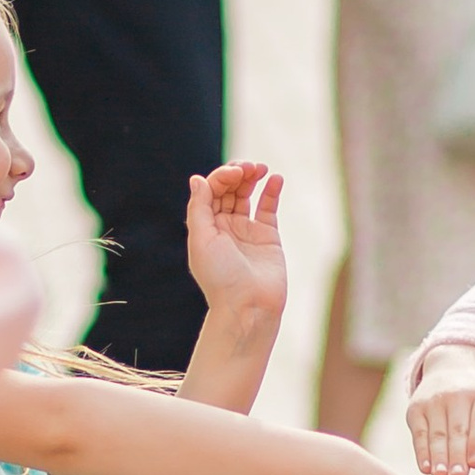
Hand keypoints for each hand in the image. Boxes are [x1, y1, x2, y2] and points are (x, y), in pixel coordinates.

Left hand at [186, 161, 286, 346]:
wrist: (249, 306)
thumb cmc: (221, 277)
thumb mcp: (202, 239)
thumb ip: (199, 207)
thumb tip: (198, 179)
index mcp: (205, 227)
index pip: (210, 191)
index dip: (221, 177)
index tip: (234, 174)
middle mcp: (224, 226)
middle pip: (228, 189)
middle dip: (236, 174)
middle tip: (247, 168)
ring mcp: (246, 230)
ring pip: (247, 194)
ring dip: (252, 177)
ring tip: (260, 169)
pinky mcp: (267, 236)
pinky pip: (268, 208)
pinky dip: (272, 191)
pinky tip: (276, 179)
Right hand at [409, 345, 474, 474]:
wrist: (453, 366)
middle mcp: (458, 395)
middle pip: (457, 430)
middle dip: (457, 454)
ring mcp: (435, 400)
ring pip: (437, 433)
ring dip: (438, 456)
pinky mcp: (417, 407)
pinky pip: (419, 432)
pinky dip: (422, 451)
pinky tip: (426, 468)